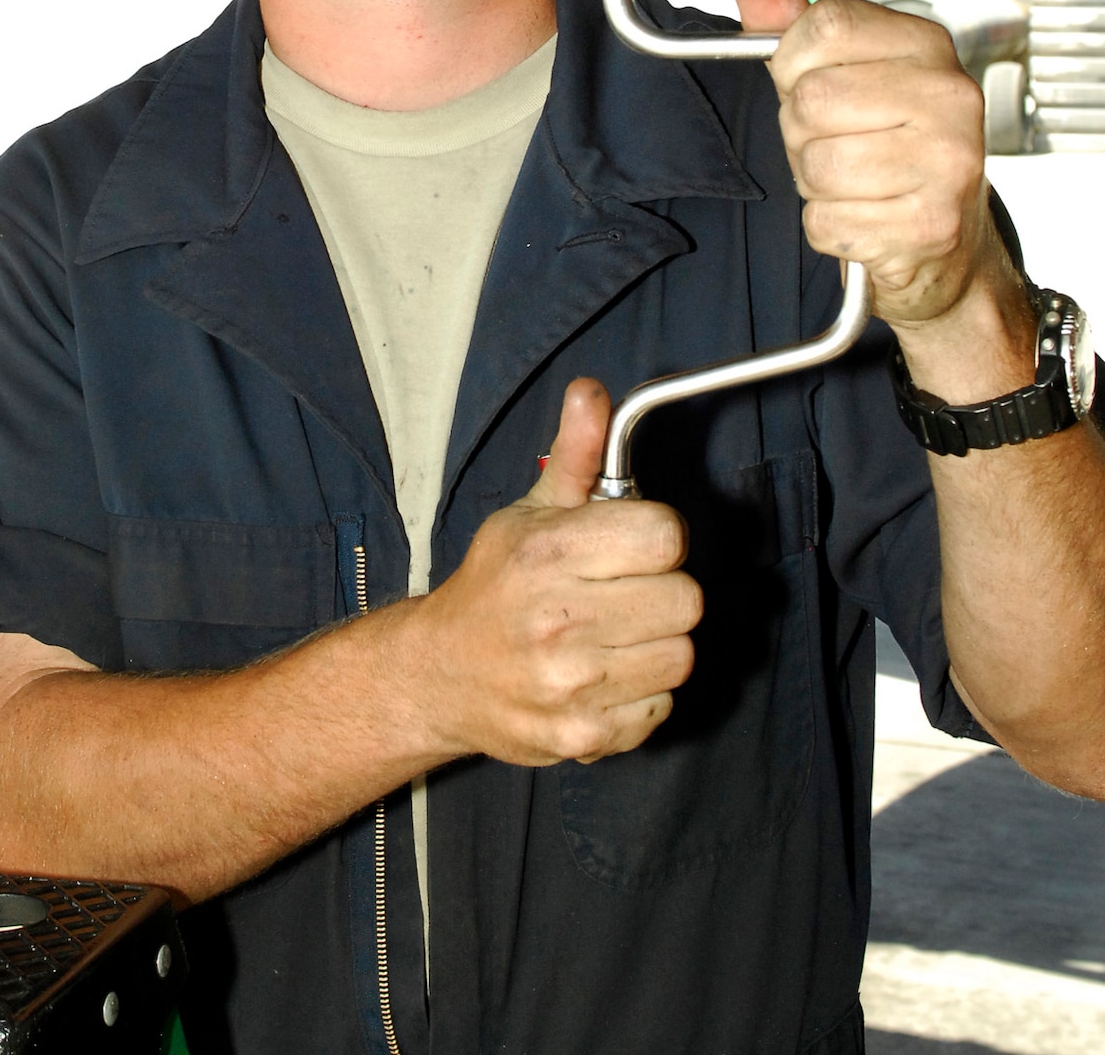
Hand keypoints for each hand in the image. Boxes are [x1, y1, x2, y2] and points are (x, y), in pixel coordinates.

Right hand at [419, 377, 700, 765]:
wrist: (440, 674)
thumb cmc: (494, 585)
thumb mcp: (529, 510)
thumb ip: (577, 454)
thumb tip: (592, 392)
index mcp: (549, 552)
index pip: (666, 536)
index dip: (658, 534)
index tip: (634, 541)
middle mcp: (559, 619)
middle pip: (686, 599)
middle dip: (663, 589)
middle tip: (627, 590)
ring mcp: (571, 684)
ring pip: (681, 655)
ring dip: (658, 642)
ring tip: (616, 632)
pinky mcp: (583, 735)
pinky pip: (661, 706)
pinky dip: (642, 692)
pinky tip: (605, 672)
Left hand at [728, 0, 1029, 350]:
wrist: (947, 243)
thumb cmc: (886, 148)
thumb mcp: (838, 72)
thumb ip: (788, 20)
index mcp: (926, 45)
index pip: (824, 25)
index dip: (792, 62)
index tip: (806, 83)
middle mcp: (949, 97)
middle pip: (813, 99)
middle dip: (801, 131)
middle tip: (836, 142)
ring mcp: (948, 162)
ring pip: (817, 164)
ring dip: (815, 183)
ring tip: (852, 180)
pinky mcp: (932, 225)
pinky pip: (828, 221)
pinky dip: (829, 227)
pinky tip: (864, 217)